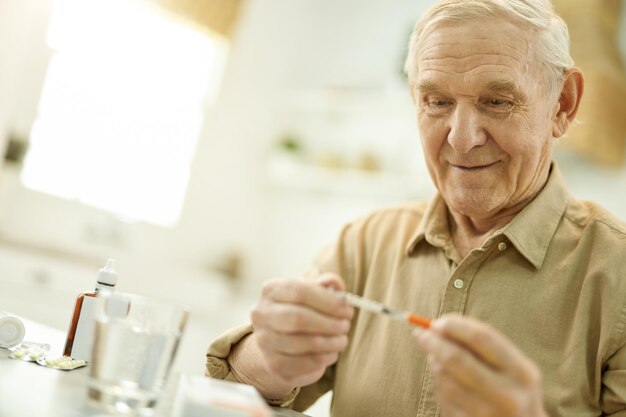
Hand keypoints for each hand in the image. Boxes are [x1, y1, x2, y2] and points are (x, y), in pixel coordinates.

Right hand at [230, 273, 352, 398]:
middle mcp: (262, 314)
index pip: (299, 292)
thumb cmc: (302, 310)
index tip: (347, 309)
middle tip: (345, 325)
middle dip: (328, 323)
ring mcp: (264, 340)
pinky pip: (303, 363)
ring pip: (302, 344)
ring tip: (342, 340)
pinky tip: (331, 352)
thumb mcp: (313, 292)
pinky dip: (323, 358)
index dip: (327, 301)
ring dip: (330, 343)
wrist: (279, 341)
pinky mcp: (272, 363)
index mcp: (271, 290)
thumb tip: (335, 284)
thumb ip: (327, 284)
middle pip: (297, 318)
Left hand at [412, 315, 546, 416]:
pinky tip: (445, 382)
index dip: (454, 326)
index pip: (481, 338)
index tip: (436, 322)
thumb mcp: (513, 368)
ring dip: (434, 364)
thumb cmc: (513, 391)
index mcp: (522, 373)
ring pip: (445, 380)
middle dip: (433, 342)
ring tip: (436, 358)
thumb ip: (483, 345)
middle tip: (419, 334)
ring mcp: (488, 415)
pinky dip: (439, 385)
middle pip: (456, 359)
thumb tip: (440, 325)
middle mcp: (507, 396)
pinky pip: (444, 399)